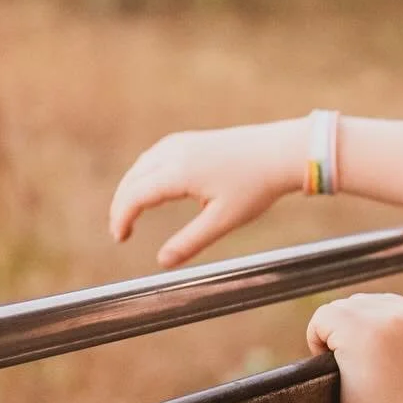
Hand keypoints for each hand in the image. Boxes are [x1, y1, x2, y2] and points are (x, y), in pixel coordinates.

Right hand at [109, 121, 306, 267]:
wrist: (282, 151)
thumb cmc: (256, 186)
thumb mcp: (223, 220)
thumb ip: (191, 242)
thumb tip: (163, 263)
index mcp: (178, 172)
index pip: (134, 196)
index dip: (121, 218)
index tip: (120, 238)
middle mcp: (174, 152)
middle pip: (132, 179)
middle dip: (122, 206)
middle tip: (121, 232)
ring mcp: (182, 142)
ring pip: (142, 165)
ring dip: (131, 188)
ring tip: (130, 214)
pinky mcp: (191, 139)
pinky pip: (155, 156)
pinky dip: (144, 174)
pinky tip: (150, 187)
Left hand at [306, 293, 402, 402]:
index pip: (393, 308)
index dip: (375, 336)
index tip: (373, 367)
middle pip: (365, 304)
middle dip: (354, 332)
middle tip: (356, 371)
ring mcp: (383, 319)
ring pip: (342, 310)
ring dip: (335, 336)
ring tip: (343, 370)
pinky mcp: (355, 328)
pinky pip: (322, 318)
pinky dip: (316, 339)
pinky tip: (328, 365)